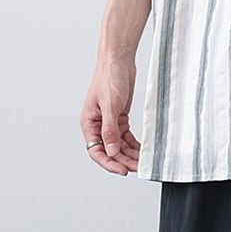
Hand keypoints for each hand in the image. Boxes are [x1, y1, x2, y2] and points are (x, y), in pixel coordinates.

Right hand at [80, 56, 140, 175]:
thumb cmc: (109, 77)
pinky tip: (142, 150)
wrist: (119, 60)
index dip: (109, 163)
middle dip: (123, 160)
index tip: (122, 170)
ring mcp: (109, 122)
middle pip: (109, 150)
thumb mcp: (110, 105)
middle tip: (137, 168)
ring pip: (119, 145)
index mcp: (89, 123)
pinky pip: (126, 137)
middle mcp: (98, 125)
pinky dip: (133, 144)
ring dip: (129, 154)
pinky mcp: (120, 117)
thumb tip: (110, 152)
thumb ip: (109, 130)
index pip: (96, 151)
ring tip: (142, 162)